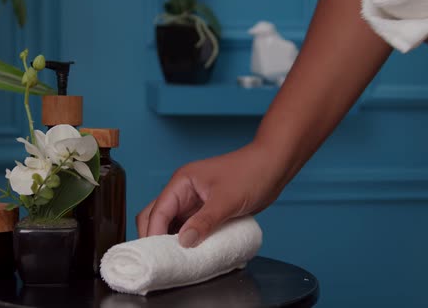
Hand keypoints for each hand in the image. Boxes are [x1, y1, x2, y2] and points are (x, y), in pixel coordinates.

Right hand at [136, 142, 279, 247]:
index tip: (156, 255)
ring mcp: (194, 202)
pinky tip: (189, 253)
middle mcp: (183, 191)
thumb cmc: (251, 173)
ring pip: (171, 223)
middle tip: (160, 260)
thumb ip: (204, 221)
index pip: (158, 210)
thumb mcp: (226, 200)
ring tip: (173, 260)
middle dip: (155, 237)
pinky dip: (185, 240)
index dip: (154, 233)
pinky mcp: (205, 211)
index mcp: (181, 182)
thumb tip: (184, 242)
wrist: (273, 166)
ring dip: (170, 240)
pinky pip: (188, 227)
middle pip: (157, 216)